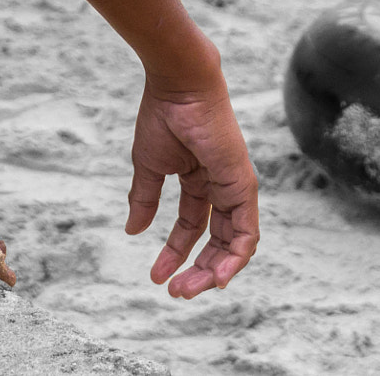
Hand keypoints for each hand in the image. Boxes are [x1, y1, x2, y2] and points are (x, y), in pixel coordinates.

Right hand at [125, 76, 259, 298]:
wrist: (178, 87)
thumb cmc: (164, 116)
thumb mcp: (149, 166)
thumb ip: (144, 199)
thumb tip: (133, 231)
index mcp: (199, 179)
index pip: (191, 225)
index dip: (174, 253)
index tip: (156, 276)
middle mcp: (221, 185)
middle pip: (215, 239)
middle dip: (196, 269)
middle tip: (176, 293)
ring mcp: (235, 186)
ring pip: (234, 242)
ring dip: (215, 271)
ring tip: (192, 290)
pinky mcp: (244, 185)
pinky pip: (247, 230)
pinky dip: (236, 256)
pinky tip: (219, 276)